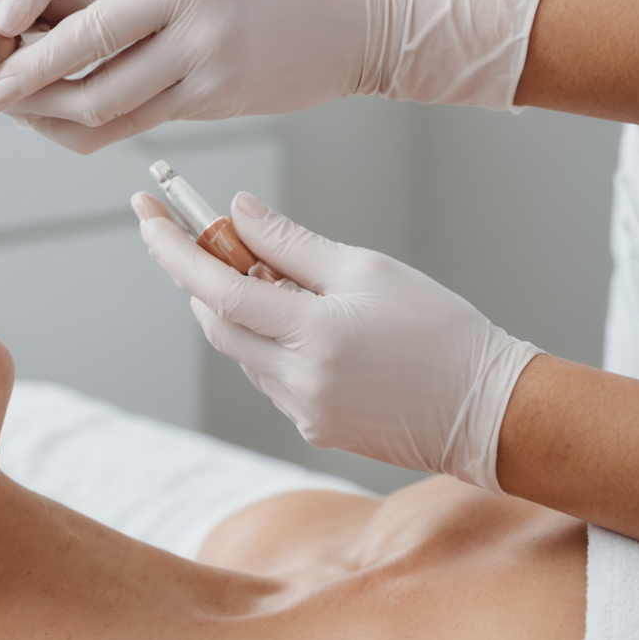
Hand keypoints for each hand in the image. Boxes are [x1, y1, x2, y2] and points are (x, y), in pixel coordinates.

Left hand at [0, 0, 366, 142]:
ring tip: (20, 108)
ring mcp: (209, 76)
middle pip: (90, 87)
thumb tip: (42, 18)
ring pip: (111, 118)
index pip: (86, 30)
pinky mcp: (217, 106)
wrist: (363, 16)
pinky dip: (97, 122)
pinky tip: (69, 109)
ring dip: (55, 119)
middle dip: (29, 101)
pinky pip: (141, 122)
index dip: (29, 60)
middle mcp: (196, 33)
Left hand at [132, 191, 539, 488]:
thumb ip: (293, 243)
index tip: (146, 216)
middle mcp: (296, 380)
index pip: (217, 290)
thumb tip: (238, 211)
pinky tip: (301, 322)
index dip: (174, 251)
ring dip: (238, 310)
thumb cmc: (441, 332)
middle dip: (199, 278)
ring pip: (239, 350)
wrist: (492, 412)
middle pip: (216, 322)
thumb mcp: (368, 269)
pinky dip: (267, 342)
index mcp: (312, 335)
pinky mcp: (311, 428)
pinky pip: (267, 376)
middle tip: (201, 236)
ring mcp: (301, 410)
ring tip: (274, 275)